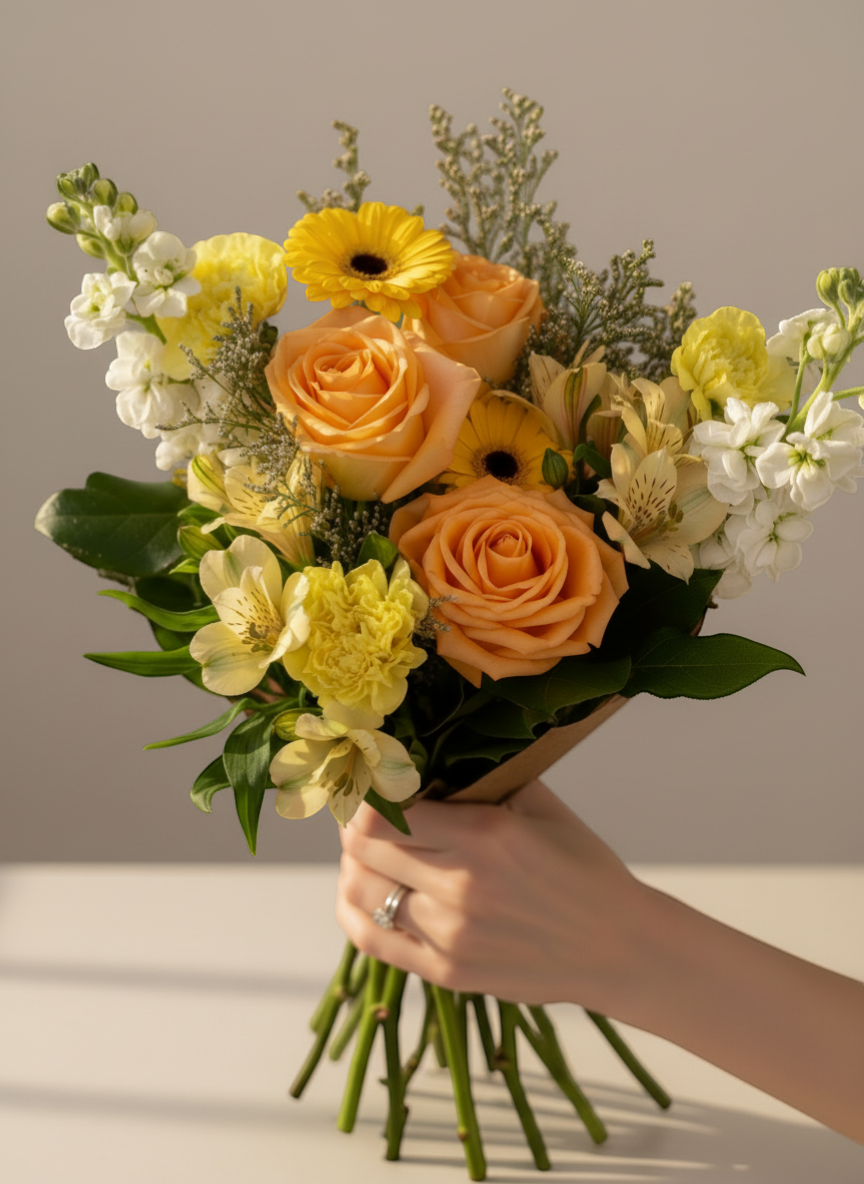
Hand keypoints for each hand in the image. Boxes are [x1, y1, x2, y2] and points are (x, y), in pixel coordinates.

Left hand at [336, 779, 646, 1008]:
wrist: (618, 947)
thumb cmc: (582, 869)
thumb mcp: (541, 806)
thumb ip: (483, 781)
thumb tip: (427, 760)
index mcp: (484, 834)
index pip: (384, 811)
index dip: (366, 796)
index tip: (369, 787)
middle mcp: (461, 885)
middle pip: (363, 848)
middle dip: (353, 826)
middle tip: (360, 816)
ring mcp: (450, 935)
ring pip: (360, 892)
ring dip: (351, 867)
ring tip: (363, 855)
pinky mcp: (447, 972)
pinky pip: (373, 941)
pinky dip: (355, 912)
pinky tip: (362, 894)